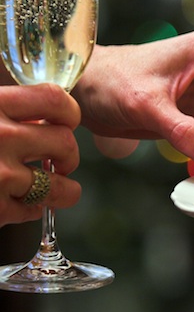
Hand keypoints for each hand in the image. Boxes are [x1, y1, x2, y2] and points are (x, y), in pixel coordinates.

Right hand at [0, 84, 80, 225]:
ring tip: (53, 189)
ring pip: (60, 186)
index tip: (66, 122)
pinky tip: (14, 203)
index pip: (55, 99)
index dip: (69, 113)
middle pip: (65, 143)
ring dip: (62, 190)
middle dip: (68, 156)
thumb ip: (8, 111)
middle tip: (58, 162)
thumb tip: (42, 118)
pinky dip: (29, 210)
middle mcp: (0, 136)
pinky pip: (33, 211)